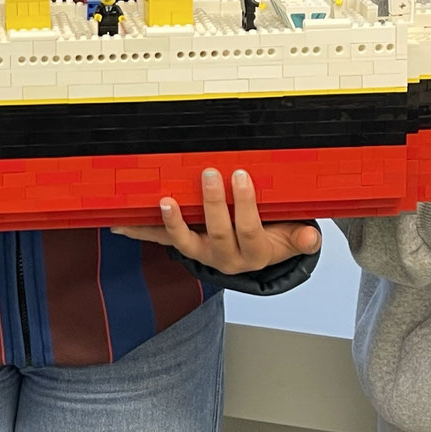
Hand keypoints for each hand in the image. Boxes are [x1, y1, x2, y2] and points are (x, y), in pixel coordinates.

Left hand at [112, 168, 320, 274]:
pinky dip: (140, 232)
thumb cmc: (275, 237)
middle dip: (213, 204)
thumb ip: (299, 238)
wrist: (255, 257)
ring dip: (173, 222)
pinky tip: (119, 225)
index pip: (249, 229)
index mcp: (254, 253)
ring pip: (185, 241)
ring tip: (164, 201)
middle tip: (209, 174)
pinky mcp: (184, 246)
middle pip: (217, 233)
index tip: (240, 176)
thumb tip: (311, 237)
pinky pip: (161, 240)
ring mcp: (201, 252)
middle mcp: (225, 257)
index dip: (244, 205)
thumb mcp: (291, 239)